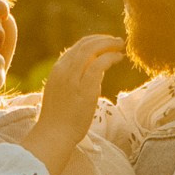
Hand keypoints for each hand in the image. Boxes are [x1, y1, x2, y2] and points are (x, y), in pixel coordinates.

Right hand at [26, 34, 125, 171]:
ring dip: (109, 45)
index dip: (93, 42)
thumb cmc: (59, 120)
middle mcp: (63, 70)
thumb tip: (95, 71)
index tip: (106, 44)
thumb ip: (74, 80)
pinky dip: (111, 57)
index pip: (76, 48)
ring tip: (120, 46)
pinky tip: (119, 58)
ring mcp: (73, 78)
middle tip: (117, 41)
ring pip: (92, 50)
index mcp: (57, 70)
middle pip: (85, 45)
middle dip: (103, 40)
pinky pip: (99, 64)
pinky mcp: (84, 88)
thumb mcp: (62, 93)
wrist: (53, 135)